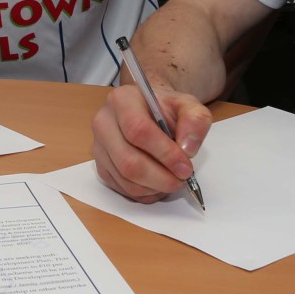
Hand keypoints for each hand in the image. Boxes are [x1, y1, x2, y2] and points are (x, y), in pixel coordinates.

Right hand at [90, 82, 211, 202]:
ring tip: (173, 179)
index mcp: (122, 100)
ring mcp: (99, 147)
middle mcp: (104, 123)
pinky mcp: (101, 167)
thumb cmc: (165, 109)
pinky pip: (123, 189)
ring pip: (126, 179)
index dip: (164, 153)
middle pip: (128, 161)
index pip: (138, 131)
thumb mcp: (187, 105)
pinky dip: (146, 193)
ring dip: (155, 187)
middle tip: (182, 179)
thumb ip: (195, 120)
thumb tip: (187, 149)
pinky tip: (159, 183)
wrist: (149, 112)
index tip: (185, 166)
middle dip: (161, 177)